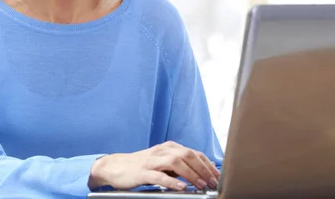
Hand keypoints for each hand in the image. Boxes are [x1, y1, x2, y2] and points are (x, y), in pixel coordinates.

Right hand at [88, 141, 220, 190]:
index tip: (218, 176)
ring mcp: (152, 160)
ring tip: (201, 185)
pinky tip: (181, 187)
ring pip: (176, 162)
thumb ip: (179, 166)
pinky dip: (172, 181)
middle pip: (188, 155)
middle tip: (213, 182)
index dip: (207, 164)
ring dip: (191, 174)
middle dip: (203, 169)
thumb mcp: (163, 163)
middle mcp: (163, 150)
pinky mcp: (143, 171)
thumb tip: (200, 174)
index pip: (194, 153)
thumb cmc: (142, 166)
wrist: (116, 166)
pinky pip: (159, 175)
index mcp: (169, 147)